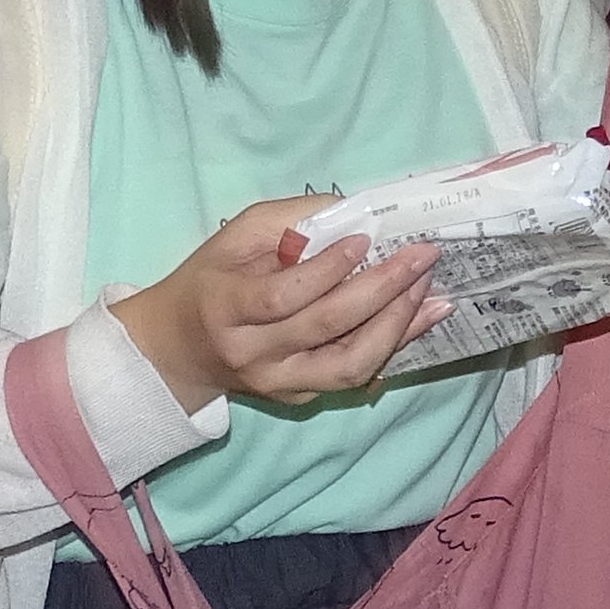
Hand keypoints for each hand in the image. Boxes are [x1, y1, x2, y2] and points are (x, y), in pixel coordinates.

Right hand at [108, 200, 446, 412]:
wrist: (178, 350)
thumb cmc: (212, 281)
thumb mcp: (233, 238)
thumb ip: (286, 220)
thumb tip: (352, 210)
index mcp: (226, 308)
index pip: (283, 296)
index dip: (328, 269)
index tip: (365, 238)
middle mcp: (252, 354)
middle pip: (325, 328)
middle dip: (382, 290)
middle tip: (421, 257)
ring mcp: (277, 383)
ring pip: (348, 365)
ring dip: (397, 328)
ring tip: (431, 294)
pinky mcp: (299, 398)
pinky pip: (353, 377)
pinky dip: (392, 347)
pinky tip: (421, 319)